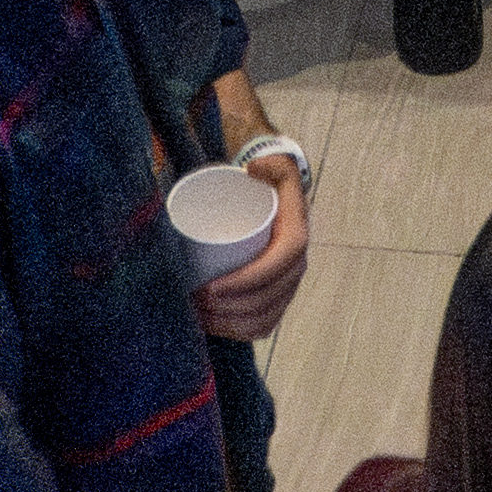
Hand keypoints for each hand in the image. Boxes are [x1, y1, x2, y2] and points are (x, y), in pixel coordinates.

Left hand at [193, 154, 308, 342]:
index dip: (246, 281)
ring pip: (263, 318)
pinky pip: (262, 327)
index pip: (278, 266)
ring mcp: (287, 287)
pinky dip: (238, 333)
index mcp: (297, 237)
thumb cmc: (266, 185)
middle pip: (266, 299)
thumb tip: (254, 168)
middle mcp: (296, 267)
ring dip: (229, 323)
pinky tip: (215, 328)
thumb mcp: (275, 164)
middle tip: (195, 300)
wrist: (271, 199)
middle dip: (229, 307)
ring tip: (199, 314)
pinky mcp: (276, 301)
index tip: (211, 286)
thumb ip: (271, 159)